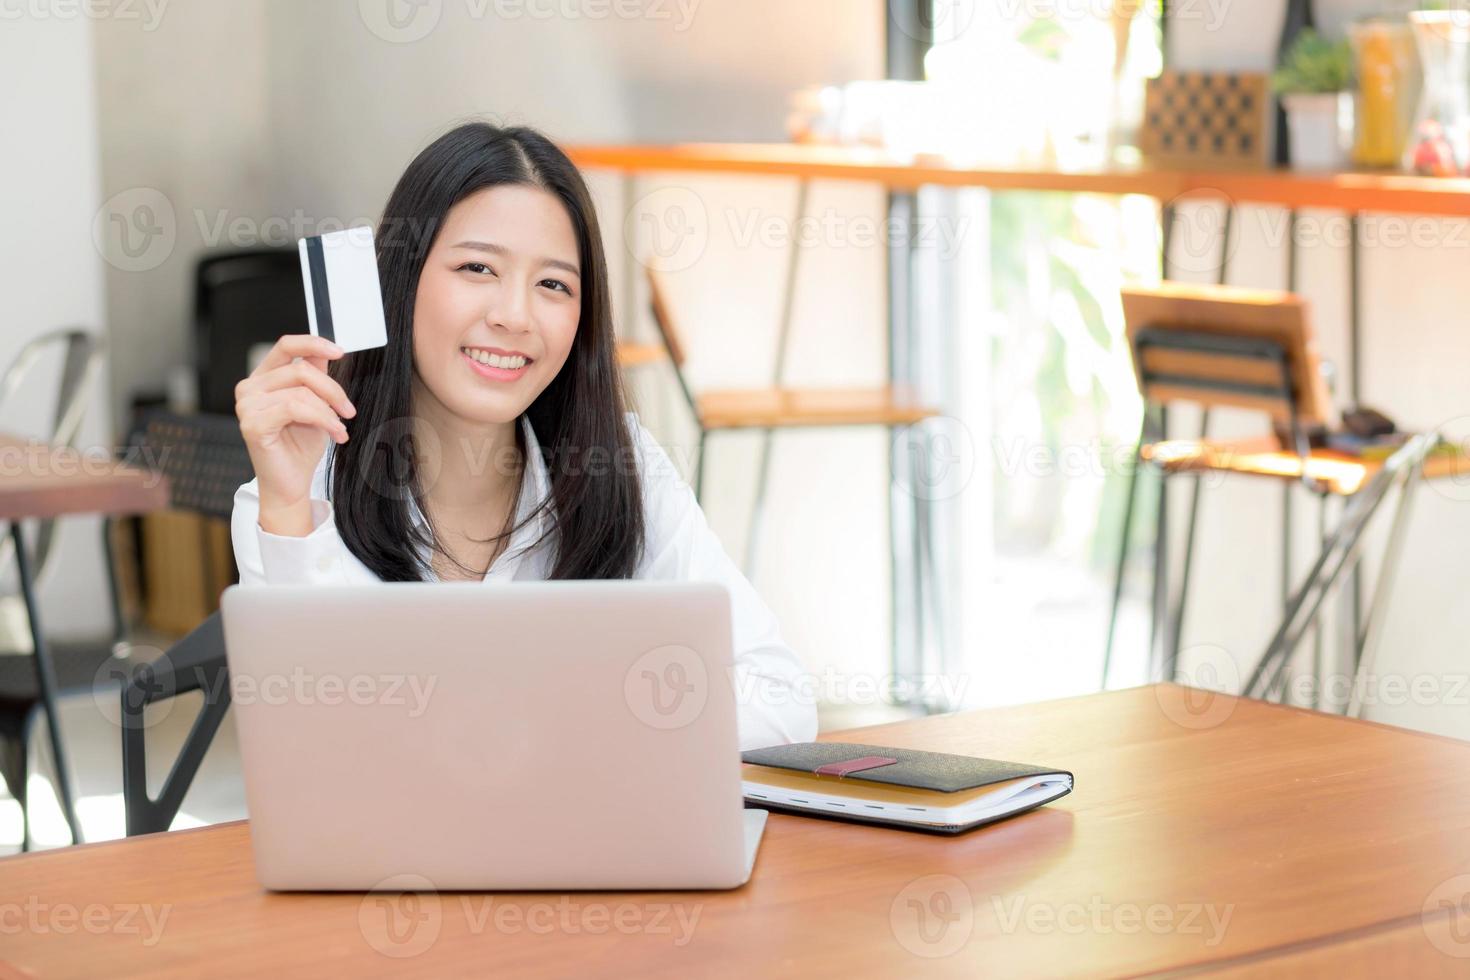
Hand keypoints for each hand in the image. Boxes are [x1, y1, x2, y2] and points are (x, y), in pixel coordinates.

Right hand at [235, 334, 354, 535]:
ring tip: (340, 428)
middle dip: (332, 390)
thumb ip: (316, 377)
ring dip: (328, 410)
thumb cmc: (301, 446)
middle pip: (300, 369)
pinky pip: (295, 408)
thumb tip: (327, 351)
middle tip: (349, 411)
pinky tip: (335, 433)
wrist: (292, 483)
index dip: (314, 343)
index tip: (340, 351)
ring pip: (301, 390)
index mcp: (263, 378)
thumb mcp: (316, 404)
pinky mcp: (251, 424)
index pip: (286, 346)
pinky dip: (321, 419)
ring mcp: (246, 405)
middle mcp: (249, 388)